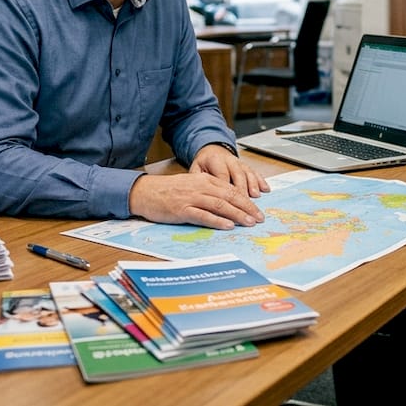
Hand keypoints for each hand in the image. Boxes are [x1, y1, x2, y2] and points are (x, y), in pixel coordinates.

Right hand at [128, 172, 264, 229]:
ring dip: (237, 214)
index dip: (246, 200)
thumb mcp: (192, 184)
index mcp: (205, 180)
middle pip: (229, 197)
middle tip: (259, 218)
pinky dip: (217, 221)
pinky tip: (228, 225)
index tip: (257, 210)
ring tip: (249, 222)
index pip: (231, 189)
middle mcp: (201, 187)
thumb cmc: (168, 190)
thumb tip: (228, 202)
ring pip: (220, 205)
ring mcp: (191, 198)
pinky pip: (203, 215)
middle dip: (247, 208)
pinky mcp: (182, 210)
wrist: (145, 192)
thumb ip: (209, 190)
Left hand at [189, 144, 270, 197]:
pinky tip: (265, 189)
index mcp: (215, 160)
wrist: (212, 149)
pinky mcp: (246, 166)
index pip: (222, 176)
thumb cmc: (203, 163)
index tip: (228, 204)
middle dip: (242, 192)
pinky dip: (260, 181)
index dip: (226, 191)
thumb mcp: (195, 169)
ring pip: (247, 174)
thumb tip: (199, 194)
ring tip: (256, 197)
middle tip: (245, 206)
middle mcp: (229, 161)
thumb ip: (197, 180)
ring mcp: (239, 163)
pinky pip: (255, 172)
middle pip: (237, 176)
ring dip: (253, 186)